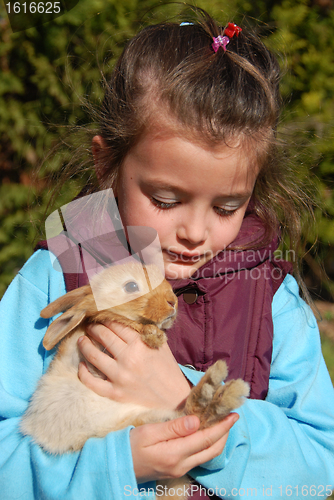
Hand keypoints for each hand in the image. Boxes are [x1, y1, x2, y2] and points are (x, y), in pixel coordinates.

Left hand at [77, 321, 191, 409]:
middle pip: (104, 336)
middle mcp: (128, 359)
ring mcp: (120, 377)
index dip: (107, 318)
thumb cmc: (168, 370)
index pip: (117, 325)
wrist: (174, 399)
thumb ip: (145, 333)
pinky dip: (83, 373)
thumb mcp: (161, 346)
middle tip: (90, 325)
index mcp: (140, 344)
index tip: (102, 316)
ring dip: (85, 344)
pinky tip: (81, 365)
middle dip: (94, 328)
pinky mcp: (115, 393)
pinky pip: (92, 382)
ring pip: (94, 356)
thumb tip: (129, 320)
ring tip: (82, 339)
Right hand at [130, 413, 238, 482]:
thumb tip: (196, 420)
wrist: (118, 467)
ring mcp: (180, 469)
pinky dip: (208, 444)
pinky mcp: (177, 469)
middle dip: (225, 433)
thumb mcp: (149, 432)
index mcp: (175, 454)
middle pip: (212, 450)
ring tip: (223, 423)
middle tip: (232, 417)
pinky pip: (199, 456)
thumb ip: (174, 427)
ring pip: (207, 455)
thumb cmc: (130, 445)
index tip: (233, 415)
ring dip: (218, 439)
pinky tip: (206, 432)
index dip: (222, 427)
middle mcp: (181, 465)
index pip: (205, 439)